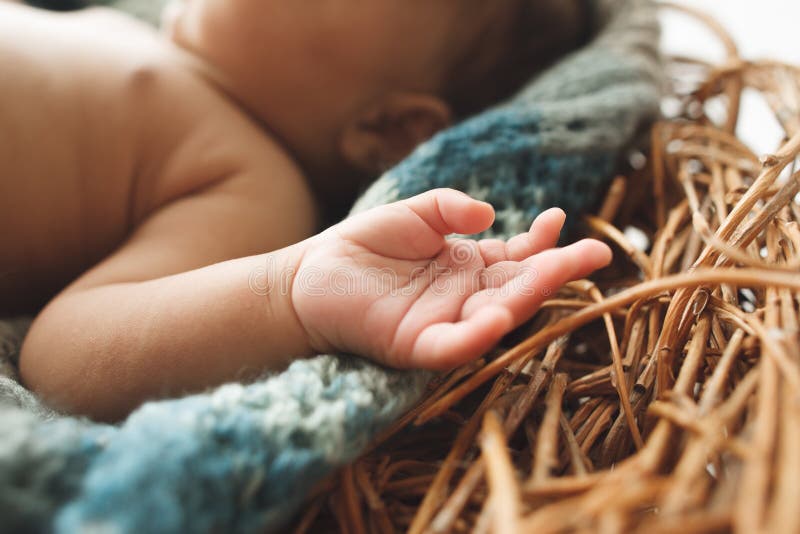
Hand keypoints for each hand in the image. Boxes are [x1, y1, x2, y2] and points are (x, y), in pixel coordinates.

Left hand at [290, 189, 611, 369]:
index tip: (562, 218)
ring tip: (558, 270)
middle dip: (557, 270)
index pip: (517, 258)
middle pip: (519, 286)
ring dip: (529, 296)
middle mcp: (465, 297)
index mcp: (468, 267)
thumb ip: (448, 208)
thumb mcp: (413, 214)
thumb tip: (491, 214)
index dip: (544, 242)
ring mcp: (444, 323)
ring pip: (497, 315)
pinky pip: (454, 346)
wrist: (311, 275)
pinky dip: (476, 335)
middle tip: (597, 254)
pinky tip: (498, 315)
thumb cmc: (363, 245)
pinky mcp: (416, 345)